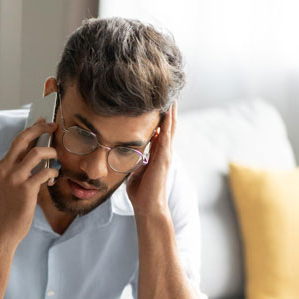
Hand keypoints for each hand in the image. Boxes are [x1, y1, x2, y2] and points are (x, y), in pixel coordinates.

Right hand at [0, 119, 58, 244]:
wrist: (4, 229)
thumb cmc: (10, 208)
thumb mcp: (9, 184)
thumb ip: (20, 169)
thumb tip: (39, 154)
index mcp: (0, 167)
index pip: (17, 142)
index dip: (31, 130)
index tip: (42, 123)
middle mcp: (5, 169)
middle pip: (23, 139)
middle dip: (40, 129)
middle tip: (53, 126)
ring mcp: (14, 178)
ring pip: (37, 153)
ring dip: (50, 153)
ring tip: (55, 159)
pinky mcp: (26, 189)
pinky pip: (45, 172)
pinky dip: (53, 172)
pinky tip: (54, 177)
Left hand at [125, 100, 177, 216]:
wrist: (148, 206)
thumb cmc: (141, 192)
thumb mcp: (135, 170)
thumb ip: (135, 160)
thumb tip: (127, 153)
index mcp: (157, 154)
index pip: (160, 130)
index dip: (160, 117)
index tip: (157, 102)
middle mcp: (164, 152)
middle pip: (168, 126)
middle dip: (169, 110)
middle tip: (169, 92)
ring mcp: (166, 154)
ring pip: (170, 128)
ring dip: (171, 112)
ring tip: (171, 95)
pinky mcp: (164, 158)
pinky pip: (166, 136)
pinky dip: (168, 123)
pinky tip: (168, 111)